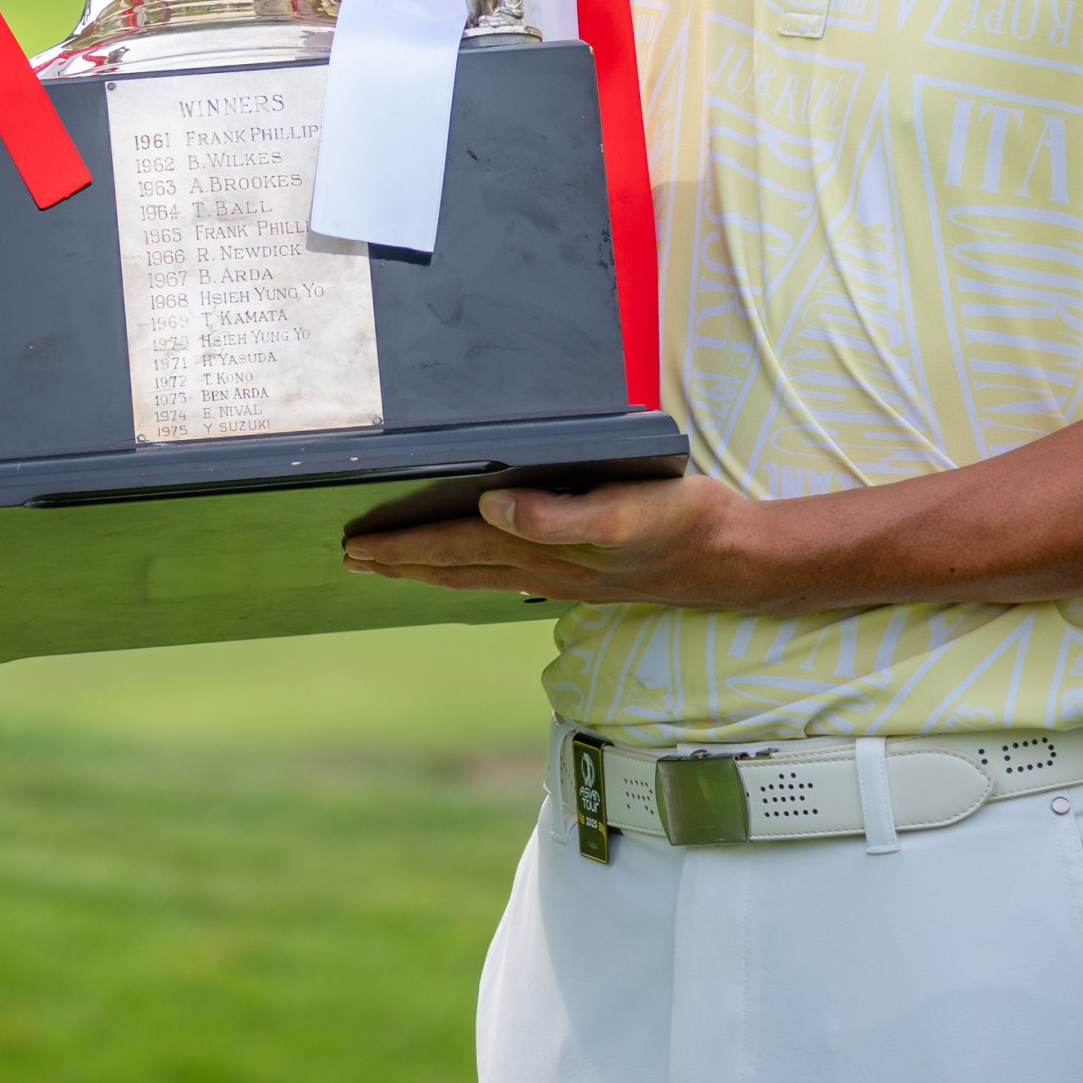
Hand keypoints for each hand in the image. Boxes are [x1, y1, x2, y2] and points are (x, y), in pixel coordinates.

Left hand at [341, 473, 768, 606]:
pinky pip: (506, 573)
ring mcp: (561, 575)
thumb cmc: (678, 523)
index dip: (403, 547)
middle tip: (352, 558)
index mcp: (543, 550)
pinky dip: (473, 569)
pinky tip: (474, 565)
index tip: (355, 546)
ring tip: (392, 566)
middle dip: (402, 563)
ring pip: (477, 574)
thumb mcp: (621, 513)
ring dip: (431, 570)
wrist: (730, 557)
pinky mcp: (580, 571)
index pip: (454, 547)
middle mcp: (543, 568)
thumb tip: (489, 507)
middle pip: (455, 568)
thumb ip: (556, 516)